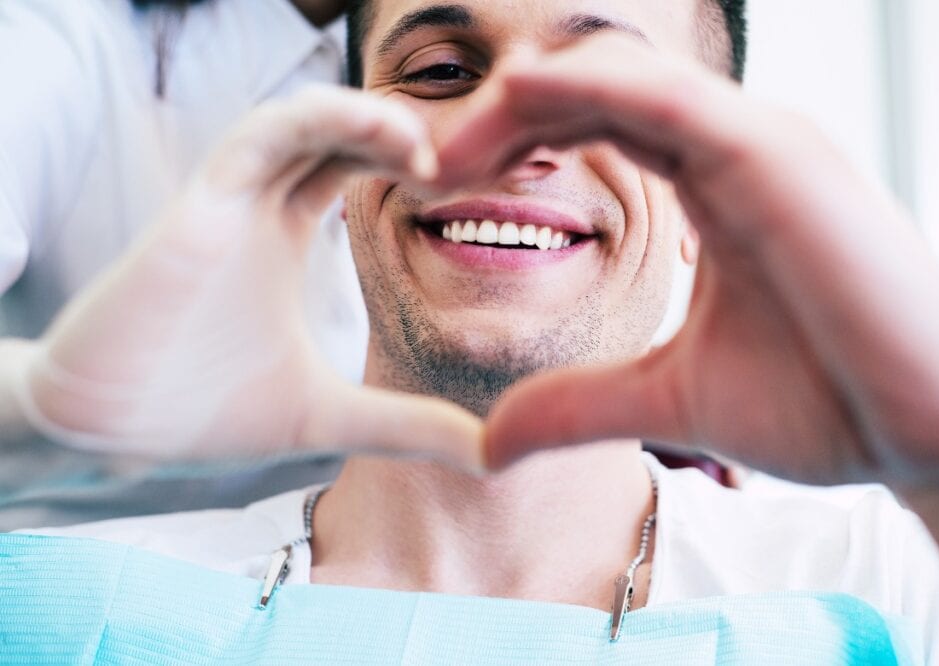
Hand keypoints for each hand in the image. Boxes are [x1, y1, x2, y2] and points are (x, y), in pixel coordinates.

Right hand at [11, 85, 481, 466]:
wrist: (109, 435)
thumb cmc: (204, 416)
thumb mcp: (332, 418)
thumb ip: (409, 428)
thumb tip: (491, 455)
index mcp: (286, 234)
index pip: (353, 165)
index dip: (406, 159)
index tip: (465, 182)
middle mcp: (259, 205)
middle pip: (337, 132)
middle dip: (401, 133)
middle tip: (462, 161)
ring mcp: (230, 200)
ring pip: (303, 121)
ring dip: (367, 118)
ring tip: (423, 149)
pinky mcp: (202, 205)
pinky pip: (262, 137)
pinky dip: (319, 120)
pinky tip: (378, 139)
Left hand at [439, 34, 938, 487]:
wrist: (929, 435)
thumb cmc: (827, 403)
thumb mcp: (668, 399)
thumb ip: (577, 404)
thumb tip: (487, 441)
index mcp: (712, 186)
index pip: (593, 130)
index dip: (512, 146)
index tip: (443, 187)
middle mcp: (734, 149)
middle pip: (592, 94)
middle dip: (503, 121)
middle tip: (428, 164)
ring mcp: (760, 143)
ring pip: (622, 78)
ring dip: (528, 100)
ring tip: (453, 146)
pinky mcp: (780, 155)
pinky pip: (669, 96)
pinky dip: (591, 88)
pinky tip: (522, 99)